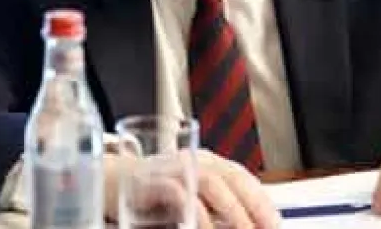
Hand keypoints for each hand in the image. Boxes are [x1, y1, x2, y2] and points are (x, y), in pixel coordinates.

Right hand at [104, 149, 280, 227]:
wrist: (105, 181)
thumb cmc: (147, 192)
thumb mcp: (185, 201)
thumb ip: (208, 210)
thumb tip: (239, 225)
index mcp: (204, 161)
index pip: (241, 177)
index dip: (261, 201)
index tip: (274, 225)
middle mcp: (191, 159)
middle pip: (232, 177)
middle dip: (254, 207)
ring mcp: (172, 167)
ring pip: (212, 183)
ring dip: (232, 211)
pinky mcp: (151, 179)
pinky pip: (181, 194)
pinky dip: (196, 214)